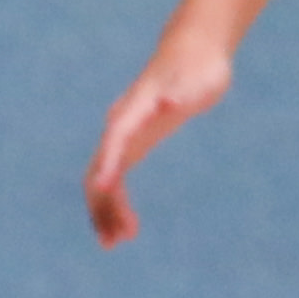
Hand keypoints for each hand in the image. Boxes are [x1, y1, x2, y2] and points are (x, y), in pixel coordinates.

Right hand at [89, 37, 233, 244]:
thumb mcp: (198, 80)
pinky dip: (116, 202)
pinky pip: (114, 180)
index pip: (114, 140)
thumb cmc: (198, 68)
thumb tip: (171, 102)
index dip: (107, 164)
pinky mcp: (132, 145)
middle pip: (99, 170)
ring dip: (105, 211)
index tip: (102, 189)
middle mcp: (120, 127)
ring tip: (117, 241)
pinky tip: (127, 224)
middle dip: (103, 204)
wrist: (191, 56)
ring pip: (102, 180)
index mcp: (132, 112)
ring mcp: (122, 138)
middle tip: (117, 239)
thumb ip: (183, 92)